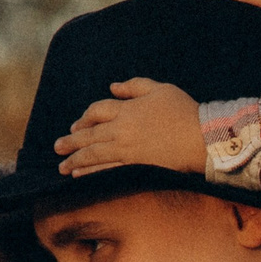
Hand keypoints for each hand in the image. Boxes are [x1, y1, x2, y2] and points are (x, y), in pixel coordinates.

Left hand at [54, 79, 204, 175]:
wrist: (202, 137)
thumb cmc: (184, 110)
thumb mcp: (160, 89)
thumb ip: (134, 86)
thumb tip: (113, 86)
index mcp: (127, 109)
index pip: (96, 112)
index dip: (84, 118)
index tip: (76, 125)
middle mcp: (122, 130)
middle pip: (88, 135)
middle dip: (70, 141)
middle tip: (57, 147)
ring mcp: (127, 150)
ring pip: (93, 154)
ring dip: (75, 159)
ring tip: (62, 166)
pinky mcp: (136, 166)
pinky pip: (107, 169)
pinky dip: (91, 172)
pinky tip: (80, 175)